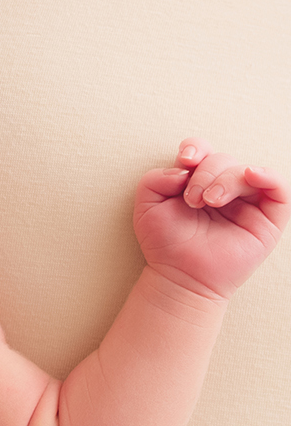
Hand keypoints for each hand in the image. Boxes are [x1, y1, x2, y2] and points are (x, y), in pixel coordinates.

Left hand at [134, 138, 288, 300]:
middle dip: (206, 173)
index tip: (185, 160)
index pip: (203, 150)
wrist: (180, 278)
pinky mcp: (267, 220)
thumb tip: (184, 169)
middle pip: (223, 159)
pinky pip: (279, 189)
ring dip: (226, 180)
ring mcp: (247, 203)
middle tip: (192, 200)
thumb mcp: (146, 204)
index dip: (195, 148)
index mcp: (197, 181)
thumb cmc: (165, 244)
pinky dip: (268, 176)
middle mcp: (224, 189)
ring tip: (209, 202)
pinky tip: (250, 175)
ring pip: (246, 171)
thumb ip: (155, 178)